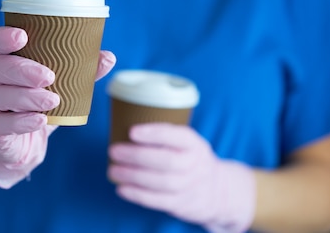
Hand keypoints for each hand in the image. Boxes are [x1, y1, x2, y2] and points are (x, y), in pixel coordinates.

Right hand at [0, 26, 115, 188]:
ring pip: (0, 97)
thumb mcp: (59, 85)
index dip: (3, 37)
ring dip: (27, 97)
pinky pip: (2, 124)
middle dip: (22, 70)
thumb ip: (81, 70)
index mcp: (4, 61)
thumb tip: (108, 57)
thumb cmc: (37, 102)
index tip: (22, 36)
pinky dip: (23, 122)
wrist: (19, 143)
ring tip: (53, 100)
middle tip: (49, 76)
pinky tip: (41, 120)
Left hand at [108, 123, 255, 232]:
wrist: (216, 190)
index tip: (132, 131)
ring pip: (162, 182)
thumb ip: (166, 137)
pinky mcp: (181, 204)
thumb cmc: (190, 160)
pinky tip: (121, 188)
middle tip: (114, 150)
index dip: (155, 134)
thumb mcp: (188, 144)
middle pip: (167, 161)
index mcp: (196, 145)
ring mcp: (190, 186)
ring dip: (133, 176)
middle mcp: (196, 165)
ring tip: (113, 170)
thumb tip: (124, 126)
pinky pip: (158, 201)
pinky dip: (137, 195)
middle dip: (137, 155)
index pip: (179, 137)